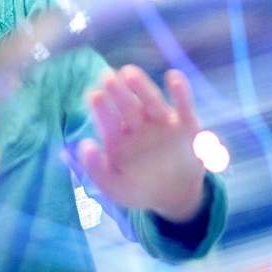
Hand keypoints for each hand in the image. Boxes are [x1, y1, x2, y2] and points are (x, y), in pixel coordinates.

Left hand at [78, 66, 206, 221]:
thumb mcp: (114, 187)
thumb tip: (84, 145)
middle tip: (107, 77)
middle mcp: (139, 126)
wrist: (176, 198)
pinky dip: (180, 92)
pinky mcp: (186, 125)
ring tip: (129, 73)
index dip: (101, 108)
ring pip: (151, 101)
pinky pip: (183, 106)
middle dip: (118, 92)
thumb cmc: (140, 190)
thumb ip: (96, 170)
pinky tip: (173, 77)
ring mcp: (163, 123)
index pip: (108, 120)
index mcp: (118, 138)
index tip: (94, 95)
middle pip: (128, 106)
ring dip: (141, 87)